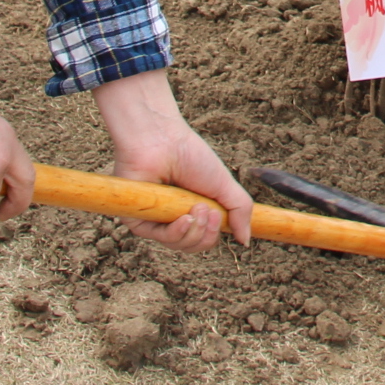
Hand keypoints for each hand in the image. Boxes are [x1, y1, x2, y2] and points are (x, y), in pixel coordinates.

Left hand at [93, 70, 252, 250]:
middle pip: (193, 245)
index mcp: (192, 210)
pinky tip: (184, 218)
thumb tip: (246, 242)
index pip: (204, 238)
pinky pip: (160, 238)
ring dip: (194, 231)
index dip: (213, 234)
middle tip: (209, 211)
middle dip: (206, 234)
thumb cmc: (189, 156)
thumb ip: (240, 211)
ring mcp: (155, 219)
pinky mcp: (138, 219)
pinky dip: (176, 232)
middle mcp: (172, 217)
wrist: (162, 140)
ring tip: (197, 208)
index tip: (219, 217)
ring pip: (178, 244)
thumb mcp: (224, 185)